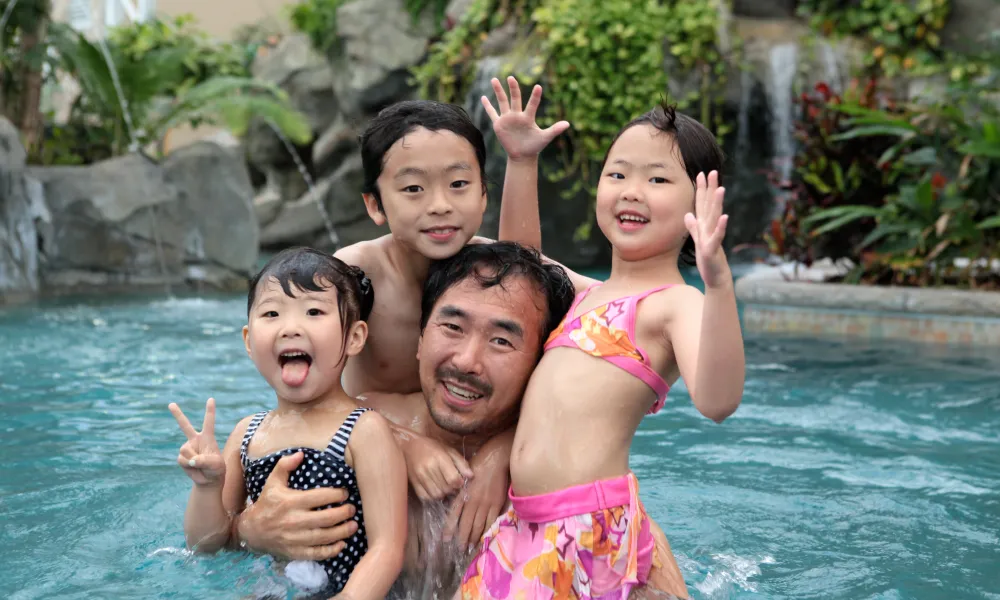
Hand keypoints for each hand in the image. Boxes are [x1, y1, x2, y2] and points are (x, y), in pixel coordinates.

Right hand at [170, 398, 225, 486]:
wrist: (209, 480)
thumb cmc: (216, 469)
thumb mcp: (216, 465)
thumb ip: (205, 461)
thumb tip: (191, 460)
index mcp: (207, 437)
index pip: (208, 422)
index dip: (210, 411)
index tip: (211, 399)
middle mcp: (196, 440)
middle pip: (185, 425)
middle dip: (177, 414)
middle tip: (171, 404)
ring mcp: (187, 448)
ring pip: (185, 450)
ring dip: (192, 459)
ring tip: (200, 464)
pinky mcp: (181, 457)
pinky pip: (182, 460)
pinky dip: (188, 465)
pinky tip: (193, 467)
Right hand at [236, 452, 358, 560]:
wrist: (251, 531)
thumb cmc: (266, 503)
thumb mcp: (272, 482)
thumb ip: (285, 466)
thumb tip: (301, 454)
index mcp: (290, 502)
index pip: (319, 497)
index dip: (336, 495)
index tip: (345, 493)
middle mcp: (293, 521)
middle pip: (325, 518)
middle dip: (343, 513)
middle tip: (352, 509)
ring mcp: (294, 539)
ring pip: (324, 537)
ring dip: (342, 532)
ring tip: (354, 525)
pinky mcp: (294, 552)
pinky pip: (316, 553)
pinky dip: (331, 551)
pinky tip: (342, 544)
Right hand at [400, 432, 473, 500]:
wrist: (409, 444)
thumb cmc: (432, 446)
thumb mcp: (449, 450)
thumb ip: (461, 463)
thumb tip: (471, 476)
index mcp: (440, 458)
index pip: (453, 479)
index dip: (459, 483)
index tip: (460, 481)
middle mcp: (429, 468)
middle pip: (446, 488)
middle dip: (452, 489)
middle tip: (453, 484)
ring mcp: (420, 477)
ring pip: (437, 495)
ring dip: (443, 494)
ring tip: (444, 487)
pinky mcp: (413, 483)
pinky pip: (426, 497)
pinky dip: (432, 497)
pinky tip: (435, 489)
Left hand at [443, 444, 508, 548]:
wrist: (495, 458)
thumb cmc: (478, 464)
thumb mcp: (463, 477)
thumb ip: (459, 491)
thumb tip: (455, 504)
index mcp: (463, 493)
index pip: (454, 515)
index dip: (450, 528)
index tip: (446, 539)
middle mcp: (473, 501)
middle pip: (467, 524)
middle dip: (463, 538)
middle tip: (460, 549)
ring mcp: (486, 503)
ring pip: (479, 525)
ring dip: (474, 538)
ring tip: (471, 547)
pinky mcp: (497, 503)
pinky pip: (491, 521)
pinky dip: (487, 530)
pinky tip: (485, 537)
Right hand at [481, 75, 569, 160]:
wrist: (523, 155)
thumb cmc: (535, 146)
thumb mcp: (545, 138)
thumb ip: (555, 130)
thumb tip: (568, 124)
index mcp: (528, 117)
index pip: (532, 104)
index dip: (535, 97)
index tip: (538, 87)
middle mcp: (517, 115)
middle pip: (515, 98)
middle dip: (513, 88)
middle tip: (511, 77)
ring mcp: (507, 118)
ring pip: (502, 102)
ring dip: (498, 91)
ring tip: (494, 79)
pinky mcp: (499, 124)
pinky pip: (492, 113)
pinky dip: (487, 106)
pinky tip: (483, 97)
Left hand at [684, 171, 730, 288]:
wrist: (716, 278)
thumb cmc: (708, 261)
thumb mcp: (698, 241)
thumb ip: (694, 227)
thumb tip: (688, 215)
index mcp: (705, 226)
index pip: (703, 204)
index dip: (702, 189)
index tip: (701, 173)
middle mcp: (710, 229)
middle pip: (710, 206)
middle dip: (711, 189)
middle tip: (713, 172)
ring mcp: (712, 238)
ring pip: (715, 218)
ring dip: (717, 203)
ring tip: (720, 188)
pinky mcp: (713, 250)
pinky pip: (717, 237)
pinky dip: (720, 227)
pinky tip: (724, 217)